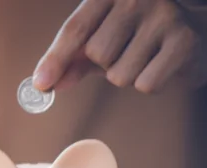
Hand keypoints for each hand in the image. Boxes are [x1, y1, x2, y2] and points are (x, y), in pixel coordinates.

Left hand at [34, 0, 206, 92]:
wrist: (195, 30)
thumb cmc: (140, 34)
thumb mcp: (103, 37)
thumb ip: (74, 59)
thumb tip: (48, 84)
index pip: (75, 29)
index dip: (56, 59)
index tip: (41, 85)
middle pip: (97, 55)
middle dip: (106, 64)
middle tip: (128, 50)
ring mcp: (163, 16)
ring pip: (119, 75)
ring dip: (128, 74)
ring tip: (146, 56)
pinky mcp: (184, 41)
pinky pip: (145, 84)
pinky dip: (149, 82)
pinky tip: (161, 63)